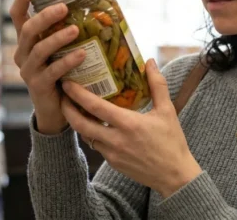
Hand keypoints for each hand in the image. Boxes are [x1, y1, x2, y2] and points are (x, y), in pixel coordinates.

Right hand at [10, 0, 86, 134]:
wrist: (56, 110)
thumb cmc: (61, 73)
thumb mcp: (60, 50)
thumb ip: (67, 31)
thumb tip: (93, 7)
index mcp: (26, 41)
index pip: (17, 15)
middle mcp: (23, 53)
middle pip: (28, 29)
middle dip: (45, 16)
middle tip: (64, 7)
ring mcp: (28, 70)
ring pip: (40, 49)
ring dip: (58, 38)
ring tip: (76, 30)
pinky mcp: (38, 85)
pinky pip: (52, 70)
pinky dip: (67, 61)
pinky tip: (81, 55)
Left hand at [61, 59, 202, 197]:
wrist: (175, 176)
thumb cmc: (172, 142)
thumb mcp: (167, 110)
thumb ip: (157, 84)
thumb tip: (150, 61)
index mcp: (128, 123)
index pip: (95, 106)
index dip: (77, 94)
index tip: (67, 83)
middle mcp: (116, 140)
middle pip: (80, 124)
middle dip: (67, 109)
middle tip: (62, 95)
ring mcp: (112, 154)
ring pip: (86, 135)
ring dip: (77, 121)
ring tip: (74, 107)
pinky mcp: (113, 163)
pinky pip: (96, 145)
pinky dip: (91, 133)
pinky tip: (94, 124)